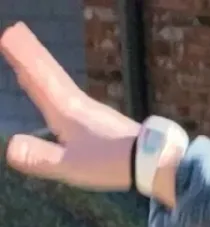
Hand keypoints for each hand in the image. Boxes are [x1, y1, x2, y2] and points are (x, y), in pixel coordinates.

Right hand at [2, 22, 145, 194]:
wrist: (154, 160)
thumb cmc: (111, 162)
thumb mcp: (71, 165)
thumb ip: (41, 157)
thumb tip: (10, 148)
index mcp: (65, 110)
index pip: (36, 79)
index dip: (21, 60)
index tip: (6, 38)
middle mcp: (78, 104)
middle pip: (49, 76)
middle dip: (30, 60)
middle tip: (14, 39)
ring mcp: (94, 112)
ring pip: (61, 86)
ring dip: (44, 73)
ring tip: (31, 70)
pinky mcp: (106, 123)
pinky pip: (74, 99)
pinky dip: (60, 91)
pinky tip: (64, 102)